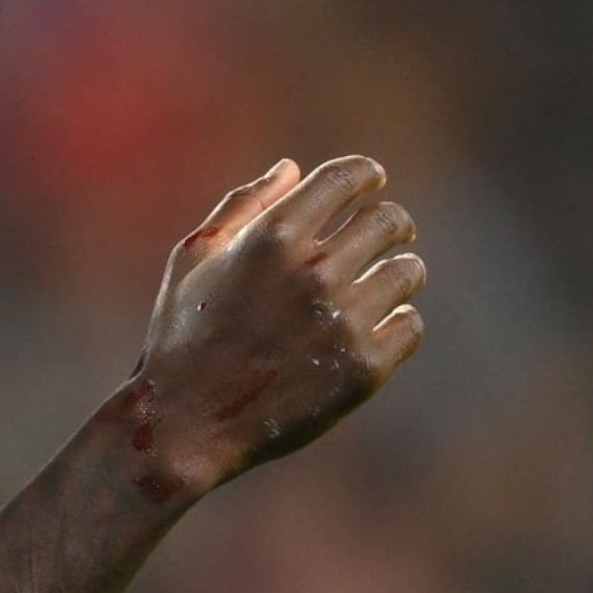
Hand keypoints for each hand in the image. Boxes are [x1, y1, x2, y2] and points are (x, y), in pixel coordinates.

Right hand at [131, 156, 425, 494]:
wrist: (184, 424)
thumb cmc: (181, 335)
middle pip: (388, 221)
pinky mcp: (363, 368)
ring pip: (408, 272)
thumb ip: (244, 205)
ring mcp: (342, 321)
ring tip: (384, 283)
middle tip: (388, 236)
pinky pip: (411, 325)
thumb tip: (292, 168)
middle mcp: (314, 272)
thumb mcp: (194, 257)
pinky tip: (378, 326)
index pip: (348, 178)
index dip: (366, 175)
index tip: (373, 183)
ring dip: (399, 272)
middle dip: (391, 224)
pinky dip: (399, 322)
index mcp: (272, 236)